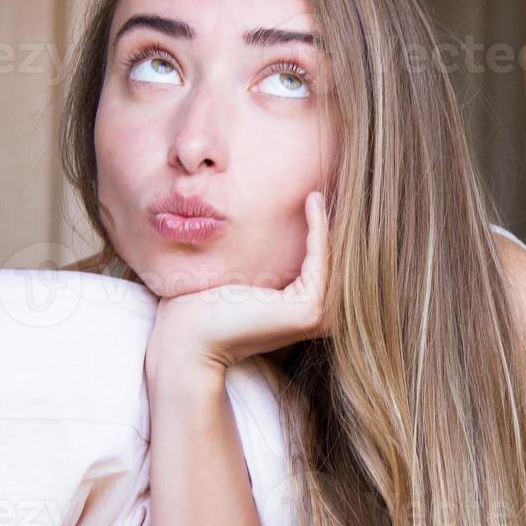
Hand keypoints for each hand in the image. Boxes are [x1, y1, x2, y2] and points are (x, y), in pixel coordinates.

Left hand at [147, 190, 329, 377]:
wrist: (190, 335)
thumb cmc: (210, 307)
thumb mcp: (250, 280)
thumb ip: (273, 268)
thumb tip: (278, 232)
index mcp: (309, 317)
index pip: (325, 268)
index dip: (323, 233)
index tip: (315, 199)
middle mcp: (322, 322)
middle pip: (336, 263)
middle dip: (332, 225)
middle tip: (323, 189)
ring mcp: (318, 318)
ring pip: (332, 259)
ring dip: (327, 222)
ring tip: (317, 192)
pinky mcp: (308, 309)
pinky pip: (320, 258)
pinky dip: (318, 228)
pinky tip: (312, 202)